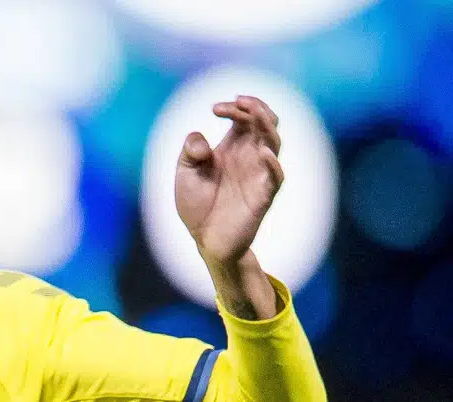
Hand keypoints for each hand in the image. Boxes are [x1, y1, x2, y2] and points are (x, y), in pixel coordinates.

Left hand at [175, 96, 283, 267]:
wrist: (205, 240)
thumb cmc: (197, 205)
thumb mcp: (185, 174)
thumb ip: (189, 152)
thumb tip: (200, 138)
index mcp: (233, 147)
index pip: (245, 117)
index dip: (234, 107)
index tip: (214, 108)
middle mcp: (250, 156)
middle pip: (265, 123)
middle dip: (255, 108)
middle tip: (238, 102)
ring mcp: (258, 174)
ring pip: (274, 143)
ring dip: (266, 125)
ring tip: (254, 113)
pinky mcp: (263, 196)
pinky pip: (276, 177)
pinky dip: (272, 163)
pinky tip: (263, 152)